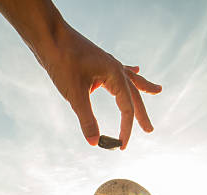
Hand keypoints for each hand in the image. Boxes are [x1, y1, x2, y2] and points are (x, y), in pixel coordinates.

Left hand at [38, 24, 161, 148]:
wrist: (49, 36)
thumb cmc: (62, 61)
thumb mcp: (75, 94)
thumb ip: (86, 119)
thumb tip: (94, 143)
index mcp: (114, 74)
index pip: (126, 108)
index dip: (125, 129)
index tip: (121, 146)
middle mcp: (115, 68)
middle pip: (134, 94)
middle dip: (141, 114)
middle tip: (150, 130)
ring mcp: (107, 63)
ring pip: (130, 80)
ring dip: (143, 88)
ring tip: (158, 91)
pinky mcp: (98, 62)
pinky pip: (119, 70)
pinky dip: (129, 72)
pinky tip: (136, 69)